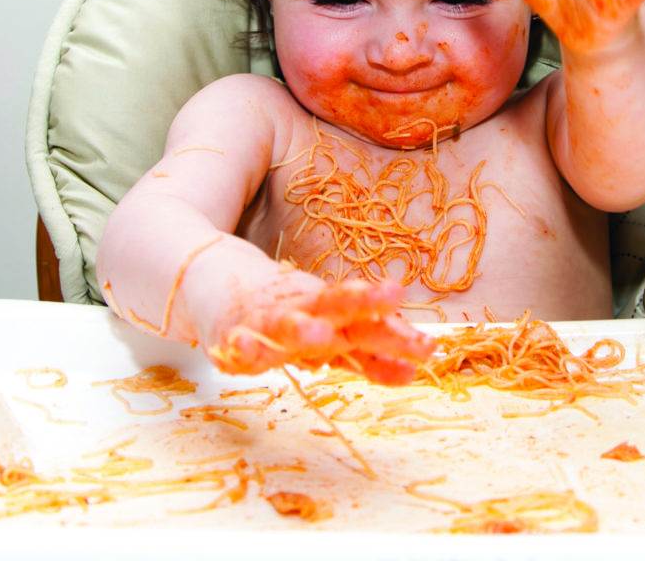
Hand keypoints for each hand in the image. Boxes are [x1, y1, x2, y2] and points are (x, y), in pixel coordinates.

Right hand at [201, 268, 434, 385]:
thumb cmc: (285, 308)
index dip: (396, 336)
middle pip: (336, 308)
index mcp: (330, 315)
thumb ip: (366, 355)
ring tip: (322, 333)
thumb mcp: (328, 331)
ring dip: (304, 327)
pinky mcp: (230, 332)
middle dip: (363, 305)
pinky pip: (238, 343)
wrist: (215, 274)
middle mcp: (303, 312)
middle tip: (392, 296)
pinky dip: (242, 347)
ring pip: (287, 323)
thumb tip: (413, 370)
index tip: (429, 347)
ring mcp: (266, 320)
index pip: (368, 326)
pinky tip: (245, 351)